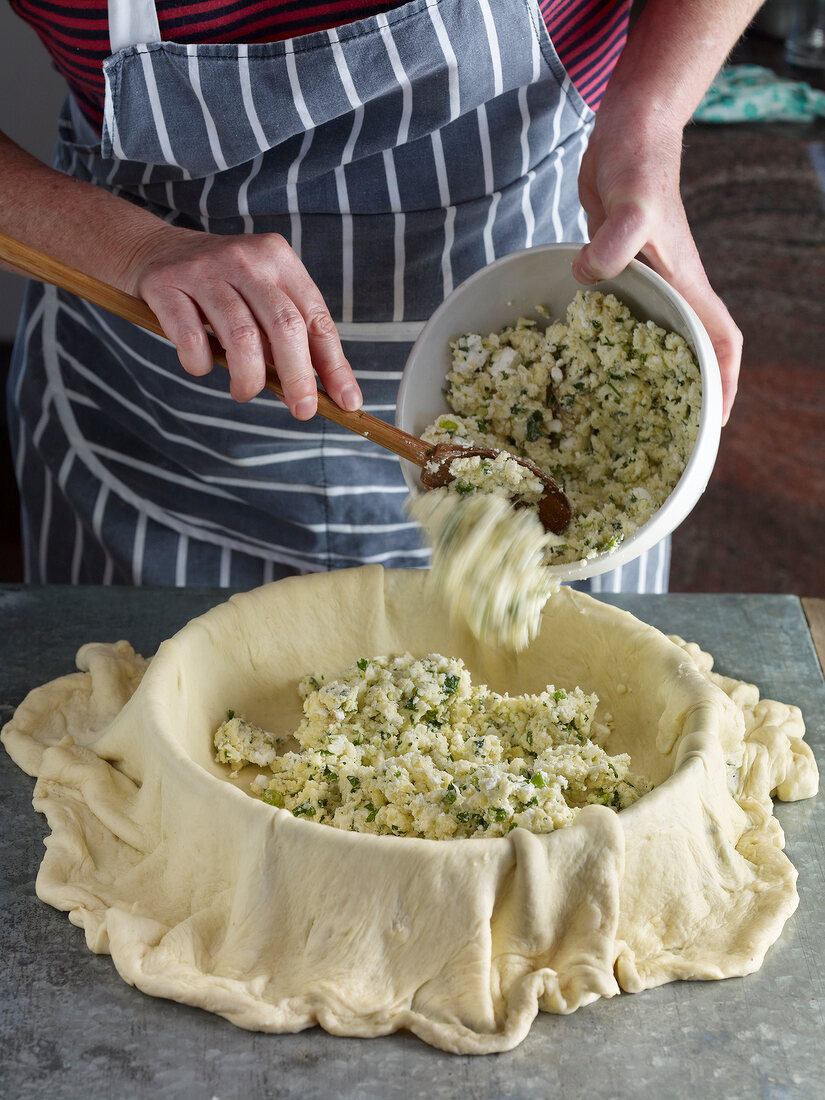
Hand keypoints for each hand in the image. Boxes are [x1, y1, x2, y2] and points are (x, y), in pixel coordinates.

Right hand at [122, 226, 361, 415]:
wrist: (154, 250)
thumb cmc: (221, 286)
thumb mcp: (260, 296)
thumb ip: (287, 336)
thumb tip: (315, 393)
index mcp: (278, 260)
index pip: (316, 318)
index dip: (334, 365)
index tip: (346, 401)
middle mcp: (246, 259)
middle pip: (284, 326)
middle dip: (298, 377)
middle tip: (301, 410)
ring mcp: (205, 269)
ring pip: (242, 337)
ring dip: (248, 379)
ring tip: (243, 392)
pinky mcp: (167, 285)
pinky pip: (192, 339)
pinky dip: (201, 365)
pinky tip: (201, 366)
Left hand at [572, 112, 741, 424]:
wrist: (627, 131)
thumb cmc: (638, 161)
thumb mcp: (629, 202)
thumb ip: (614, 241)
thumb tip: (588, 277)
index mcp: (687, 284)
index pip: (721, 343)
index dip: (724, 385)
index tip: (715, 425)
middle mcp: (673, 288)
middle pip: (691, 351)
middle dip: (686, 394)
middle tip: (662, 436)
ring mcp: (648, 280)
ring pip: (656, 338)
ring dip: (647, 373)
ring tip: (623, 414)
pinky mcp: (622, 270)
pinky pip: (624, 318)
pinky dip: (612, 343)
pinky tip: (585, 359)